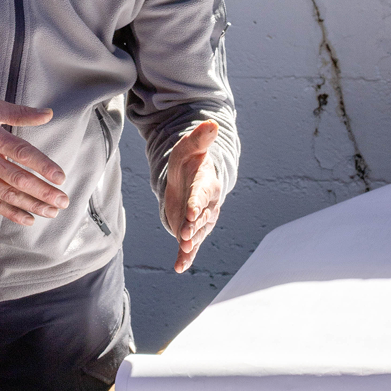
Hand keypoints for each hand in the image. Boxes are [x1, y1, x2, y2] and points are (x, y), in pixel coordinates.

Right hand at [0, 100, 68, 225]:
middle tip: (63, 200)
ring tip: (52, 211)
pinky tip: (29, 219)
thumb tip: (48, 114)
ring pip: (8, 195)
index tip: (60, 178)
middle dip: (43, 192)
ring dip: (33, 205)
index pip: (22, 153)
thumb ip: (21, 113)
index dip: (43, 166)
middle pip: (18, 179)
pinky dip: (12, 213)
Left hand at [163, 120, 222, 273]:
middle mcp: (207, 205)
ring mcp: (200, 220)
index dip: (197, 202)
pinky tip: (179, 267)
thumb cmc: (190, 161)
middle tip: (186, 235)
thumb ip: (200, 138)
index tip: (192, 211)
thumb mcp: (189, 147)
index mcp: (206, 184)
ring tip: (183, 250)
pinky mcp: (191, 230)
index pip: (202, 194)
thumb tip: (211, 123)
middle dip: (194, 226)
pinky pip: (191, 246)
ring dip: (191, 242)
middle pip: (201, 217)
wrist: (191, 178)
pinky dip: (186, 257)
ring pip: (197, 233)